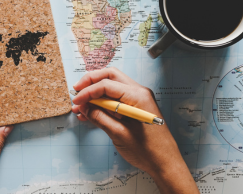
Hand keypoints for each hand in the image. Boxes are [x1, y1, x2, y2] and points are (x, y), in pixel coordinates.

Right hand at [71, 68, 198, 193]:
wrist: (165, 164)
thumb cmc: (148, 151)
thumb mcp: (119, 134)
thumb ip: (99, 117)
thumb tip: (84, 107)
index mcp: (138, 96)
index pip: (107, 85)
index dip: (88, 91)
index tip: (76, 100)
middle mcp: (139, 92)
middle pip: (111, 77)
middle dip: (91, 82)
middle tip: (77, 91)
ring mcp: (138, 99)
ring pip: (112, 87)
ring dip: (95, 94)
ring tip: (79, 106)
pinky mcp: (136, 107)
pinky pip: (116, 99)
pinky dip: (103, 104)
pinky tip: (89, 113)